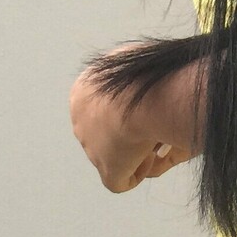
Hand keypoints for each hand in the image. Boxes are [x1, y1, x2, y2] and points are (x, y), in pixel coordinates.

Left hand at [68, 58, 192, 193]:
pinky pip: (122, 179)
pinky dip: (137, 172)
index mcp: (82, 91)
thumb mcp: (130, 57)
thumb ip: (125, 70)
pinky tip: (152, 157)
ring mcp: (91, 149)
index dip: (123, 108)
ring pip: (113, 155)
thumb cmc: (144, 74)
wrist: (145, 97)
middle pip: (103, 131)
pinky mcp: (107, 171)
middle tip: (150, 125)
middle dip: (124, 131)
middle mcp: (80, 121)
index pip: (99, 105)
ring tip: (156, 139)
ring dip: (133, 151)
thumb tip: (134, 76)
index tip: (143, 106)